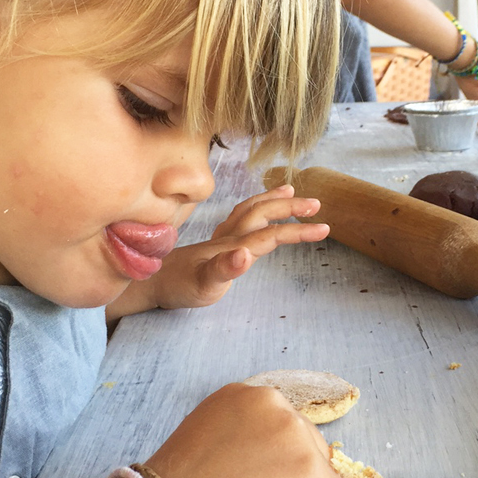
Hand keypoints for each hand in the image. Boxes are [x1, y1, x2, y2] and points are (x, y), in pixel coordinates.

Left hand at [161, 184, 328, 308]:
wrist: (152, 281)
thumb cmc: (179, 286)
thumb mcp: (203, 284)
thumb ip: (224, 269)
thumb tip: (246, 255)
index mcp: (233, 245)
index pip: (273, 234)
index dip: (299, 230)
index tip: (325, 228)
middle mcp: (230, 236)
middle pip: (264, 213)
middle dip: (291, 207)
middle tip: (317, 204)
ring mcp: (222, 236)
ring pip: (252, 210)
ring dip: (273, 200)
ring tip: (291, 191)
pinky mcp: (217, 241)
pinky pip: (241, 216)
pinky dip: (256, 207)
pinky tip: (259, 211)